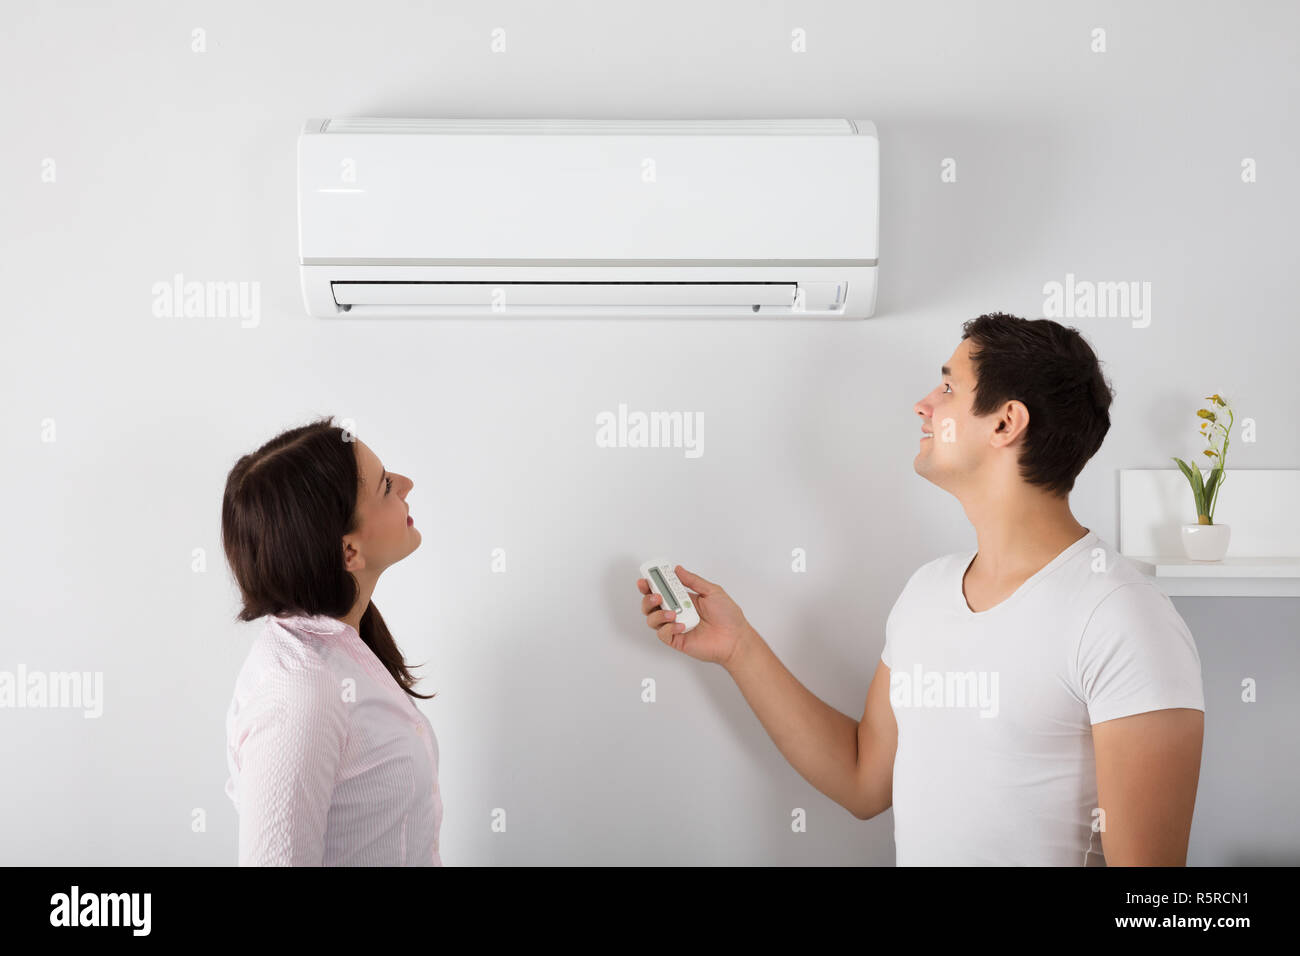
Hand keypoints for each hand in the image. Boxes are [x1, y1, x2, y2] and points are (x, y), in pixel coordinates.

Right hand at [636, 566, 750, 666]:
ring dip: (657, 614)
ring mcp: (675, 626)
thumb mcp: (712, 591)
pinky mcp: (677, 640)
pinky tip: (681, 626)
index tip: (646, 579)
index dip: (651, 584)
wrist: (735, 638)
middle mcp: (677, 612)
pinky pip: (663, 634)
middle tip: (655, 595)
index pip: (662, 590)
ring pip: (652, 619)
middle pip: (651, 605)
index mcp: (683, 599)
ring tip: (671, 612)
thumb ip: (693, 581)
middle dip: (648, 598)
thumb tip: (678, 569)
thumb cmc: (728, 616)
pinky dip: (668, 628)